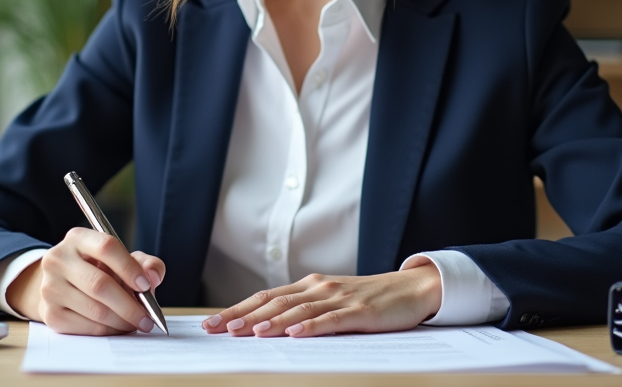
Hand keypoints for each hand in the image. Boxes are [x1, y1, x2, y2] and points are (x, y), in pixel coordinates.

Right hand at [5, 227, 164, 335]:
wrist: (63, 287)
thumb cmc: (99, 270)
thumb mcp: (122, 259)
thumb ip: (145, 263)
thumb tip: (153, 276)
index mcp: (78, 238)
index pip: (106, 247)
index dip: (129, 267)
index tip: (146, 285)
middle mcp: (58, 259)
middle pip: (99, 284)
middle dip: (129, 305)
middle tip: (147, 318)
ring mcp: (50, 287)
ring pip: (95, 310)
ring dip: (122, 321)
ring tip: (136, 323)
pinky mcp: (50, 314)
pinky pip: (87, 327)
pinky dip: (108, 330)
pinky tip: (118, 327)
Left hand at [201, 261, 441, 337]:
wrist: (411, 289)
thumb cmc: (369, 300)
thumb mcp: (332, 302)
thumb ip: (303, 311)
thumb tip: (265, 327)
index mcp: (309, 286)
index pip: (264, 298)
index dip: (236, 310)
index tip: (210, 324)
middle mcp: (319, 288)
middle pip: (273, 302)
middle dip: (242, 316)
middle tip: (216, 329)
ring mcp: (339, 298)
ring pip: (298, 311)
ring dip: (272, 321)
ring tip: (249, 332)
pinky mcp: (358, 311)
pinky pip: (330, 320)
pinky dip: (310, 327)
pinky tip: (294, 334)